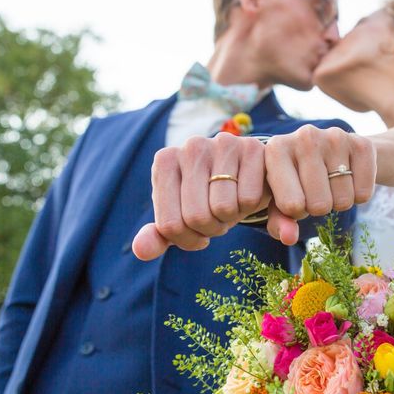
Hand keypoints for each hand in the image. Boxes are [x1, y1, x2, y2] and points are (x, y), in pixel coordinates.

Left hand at [132, 133, 269, 260]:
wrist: (244, 173)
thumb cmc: (206, 198)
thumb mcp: (180, 216)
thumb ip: (158, 236)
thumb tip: (141, 250)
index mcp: (165, 161)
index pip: (170, 226)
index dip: (188, 240)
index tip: (197, 229)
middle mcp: (191, 146)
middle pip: (196, 217)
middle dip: (211, 229)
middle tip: (217, 218)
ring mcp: (223, 143)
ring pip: (223, 208)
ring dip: (231, 218)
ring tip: (232, 203)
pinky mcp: (253, 148)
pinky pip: (248, 198)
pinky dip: (251, 206)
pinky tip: (247, 192)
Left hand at [264, 125, 376, 243]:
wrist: (333, 152)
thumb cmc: (298, 181)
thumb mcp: (280, 201)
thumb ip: (279, 223)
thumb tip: (289, 238)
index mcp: (276, 149)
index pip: (290, 205)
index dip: (296, 212)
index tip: (296, 199)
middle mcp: (304, 136)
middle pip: (319, 205)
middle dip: (319, 208)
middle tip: (317, 192)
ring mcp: (334, 137)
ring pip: (343, 200)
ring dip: (339, 202)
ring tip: (332, 185)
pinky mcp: (362, 143)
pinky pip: (364, 193)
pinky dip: (359, 196)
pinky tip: (350, 180)